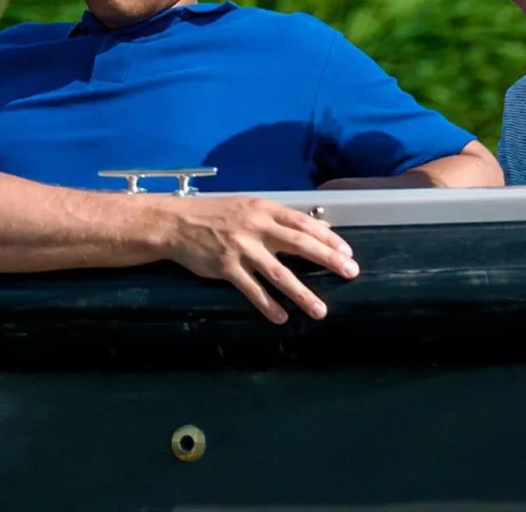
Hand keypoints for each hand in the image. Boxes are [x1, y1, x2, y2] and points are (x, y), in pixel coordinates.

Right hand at [159, 196, 358, 323]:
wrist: (176, 223)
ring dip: (301, 294)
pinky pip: (251, 289)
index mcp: (263, 210)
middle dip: (328, 260)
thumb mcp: (249, 208)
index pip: (303, 222)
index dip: (327, 237)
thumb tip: (319, 227)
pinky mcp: (225, 267)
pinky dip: (267, 305)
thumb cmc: (215, 214)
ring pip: (278, 273)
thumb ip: (280, 219)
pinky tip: (281, 318)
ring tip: (320, 310)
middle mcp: (255, 227)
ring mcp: (240, 248)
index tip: (347, 251)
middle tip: (350, 273)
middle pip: (299, 245)